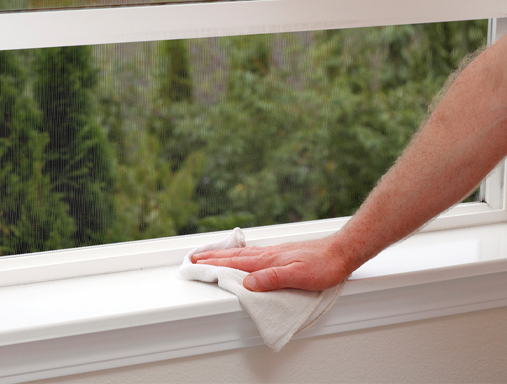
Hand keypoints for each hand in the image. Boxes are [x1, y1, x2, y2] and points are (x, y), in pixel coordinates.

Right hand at [191, 236, 350, 291]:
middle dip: (212, 257)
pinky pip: (252, 253)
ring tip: (208, 254)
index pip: (234, 263)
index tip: (195, 263)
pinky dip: (239, 254)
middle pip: (234, 256)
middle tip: (192, 257)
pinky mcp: (281, 253)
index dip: (214, 264)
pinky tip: (240, 254)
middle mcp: (268, 254)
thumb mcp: (298, 276)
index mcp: (268, 260)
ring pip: (242, 253)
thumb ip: (271, 279)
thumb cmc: (323, 266)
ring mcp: (274, 252)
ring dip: (223, 254)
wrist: (341, 251)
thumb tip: (246, 283)